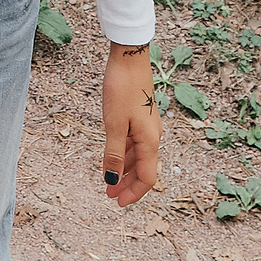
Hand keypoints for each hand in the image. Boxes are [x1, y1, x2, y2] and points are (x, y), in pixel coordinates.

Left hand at [101, 44, 160, 206]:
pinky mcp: (139, 117)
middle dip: (127, 184)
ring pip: (137, 157)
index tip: (117, 202)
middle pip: (144, 170)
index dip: (133, 193)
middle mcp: (152, 136)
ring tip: (108, 179)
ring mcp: (147, 127)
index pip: (147, 177)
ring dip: (123, 170)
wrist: (130, 58)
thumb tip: (112, 179)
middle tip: (110, 195)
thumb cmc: (122, 89)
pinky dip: (123, 154)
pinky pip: (133, 143)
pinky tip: (111, 157)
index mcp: (150, 141)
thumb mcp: (113, 125)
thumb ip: (113, 154)